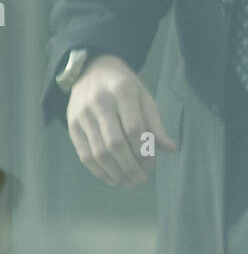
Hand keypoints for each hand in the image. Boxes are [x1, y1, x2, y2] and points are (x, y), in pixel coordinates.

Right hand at [66, 54, 175, 187]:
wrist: (92, 70)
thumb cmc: (125, 87)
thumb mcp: (144, 97)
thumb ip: (155, 124)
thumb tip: (170, 149)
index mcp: (122, 90)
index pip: (134, 128)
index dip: (144, 151)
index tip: (151, 164)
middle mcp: (99, 102)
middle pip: (115, 143)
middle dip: (130, 167)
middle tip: (141, 181)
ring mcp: (82, 114)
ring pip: (98, 153)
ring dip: (115, 173)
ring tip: (129, 183)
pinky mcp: (71, 125)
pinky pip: (84, 155)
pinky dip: (99, 171)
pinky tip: (112, 178)